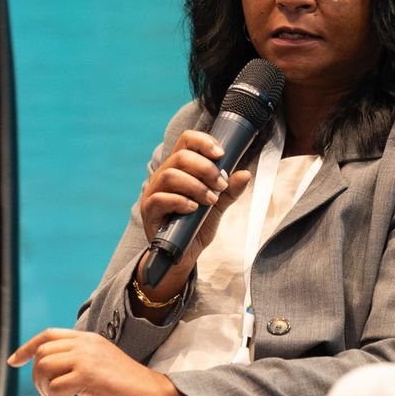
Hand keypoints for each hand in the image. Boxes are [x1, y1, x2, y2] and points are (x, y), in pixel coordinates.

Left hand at [7, 328, 190, 395]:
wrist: (152, 395)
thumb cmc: (127, 386)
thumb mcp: (101, 363)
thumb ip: (79, 360)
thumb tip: (51, 372)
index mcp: (89, 339)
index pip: (49, 334)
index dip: (27, 347)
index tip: (14, 361)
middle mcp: (86, 343)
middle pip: (42, 352)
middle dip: (37, 377)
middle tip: (50, 395)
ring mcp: (87, 357)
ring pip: (44, 367)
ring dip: (44, 389)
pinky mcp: (88, 375)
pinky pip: (55, 387)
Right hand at [139, 130, 250, 284]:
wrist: (184, 254)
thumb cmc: (197, 225)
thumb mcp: (218, 206)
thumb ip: (230, 190)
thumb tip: (245, 174)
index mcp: (179, 168)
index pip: (186, 141)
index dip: (203, 141)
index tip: (222, 154)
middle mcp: (164, 175)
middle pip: (180, 156)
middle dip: (206, 168)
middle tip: (221, 185)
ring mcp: (154, 192)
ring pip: (170, 175)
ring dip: (195, 186)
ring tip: (210, 199)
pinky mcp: (149, 211)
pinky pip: (160, 199)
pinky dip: (180, 201)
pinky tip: (194, 209)